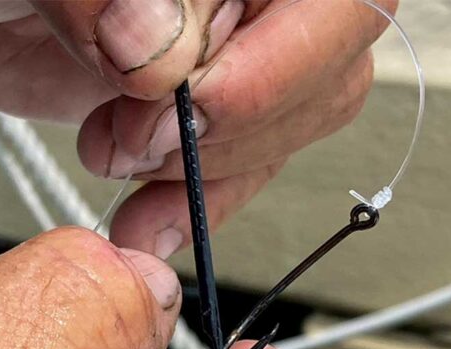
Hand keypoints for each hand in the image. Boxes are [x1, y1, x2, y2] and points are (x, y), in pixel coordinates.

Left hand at [0, 0, 388, 257]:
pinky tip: (143, 224)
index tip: (180, 98)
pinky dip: (187, 206)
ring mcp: (231, 53)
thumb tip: (161, 53)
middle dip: (224, 126)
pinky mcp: (193, 114)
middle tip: (132, 134)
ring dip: (202, 176)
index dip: (272, 66)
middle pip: (324, 74)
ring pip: (284, 132)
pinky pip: (229, 171)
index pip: (334, 3)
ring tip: (116, 159)